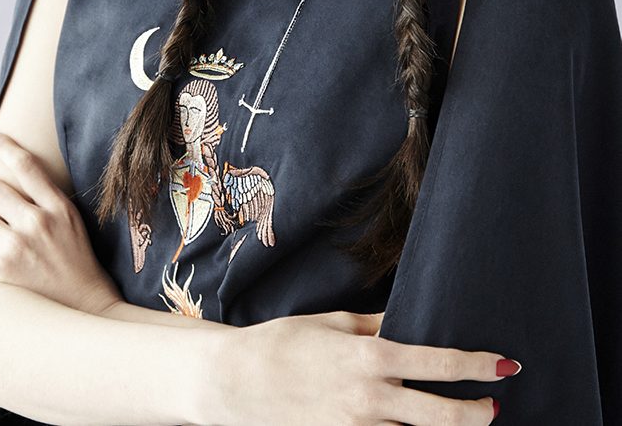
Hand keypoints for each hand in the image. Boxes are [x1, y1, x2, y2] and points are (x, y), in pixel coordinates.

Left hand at [0, 126, 121, 315]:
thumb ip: (48, 200)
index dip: (2, 145)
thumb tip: (14, 180)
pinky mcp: (2, 271)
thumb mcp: (73, 223)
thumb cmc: (79, 262)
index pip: (26, 166)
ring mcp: (18, 247)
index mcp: (58, 208)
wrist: (85, 304)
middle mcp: (37, 222)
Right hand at [202, 310, 517, 425]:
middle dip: (476, 414)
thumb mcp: (329, 322)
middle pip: (442, 416)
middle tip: (492, 410)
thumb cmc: (281, 342)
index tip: (504, 365)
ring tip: (460, 423)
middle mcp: (370, 398)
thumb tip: (404, 325)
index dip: (478, 365)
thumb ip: (373, 326)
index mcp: (369, 358)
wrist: (234, 381)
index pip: (440, 364)